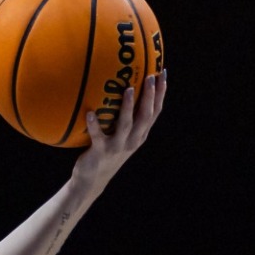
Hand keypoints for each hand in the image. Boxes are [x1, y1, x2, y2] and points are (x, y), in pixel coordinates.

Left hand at [73, 69, 165, 188]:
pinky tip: (90, 113)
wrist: (92, 180)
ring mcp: (118, 147)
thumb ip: (124, 118)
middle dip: (150, 96)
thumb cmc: (105, 152)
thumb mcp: (120, 136)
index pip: (155, 112)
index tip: (163, 73)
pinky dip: (94, 125)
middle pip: (145, 116)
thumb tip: (121, 89)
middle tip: (151, 76)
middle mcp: (132, 140)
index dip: (161, 93)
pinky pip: (98, 136)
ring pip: (126, 125)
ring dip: (128, 107)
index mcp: (140, 135)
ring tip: (128, 89)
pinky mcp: (101, 152)